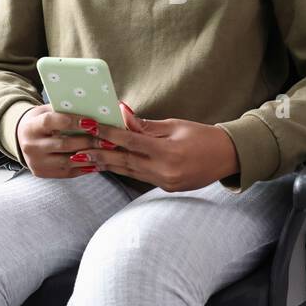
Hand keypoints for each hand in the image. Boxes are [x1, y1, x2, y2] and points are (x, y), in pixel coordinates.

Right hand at [15, 104, 106, 178]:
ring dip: (90, 156)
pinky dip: (85, 168)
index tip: (92, 122)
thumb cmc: (40, 121)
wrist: (21, 138)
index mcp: (31, 127)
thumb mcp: (47, 110)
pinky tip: (99, 162)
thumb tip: (94, 107)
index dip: (72, 122)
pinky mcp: (42, 173)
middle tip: (108, 139)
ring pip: (67, 161)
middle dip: (88, 142)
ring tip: (107, 152)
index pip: (51, 122)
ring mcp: (36, 162)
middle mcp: (30, 146)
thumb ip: (65, 109)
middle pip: (63, 144)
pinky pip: (67, 172)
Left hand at [80, 101, 240, 191]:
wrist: (228, 157)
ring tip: (87, 158)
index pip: (130, 142)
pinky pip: (141, 177)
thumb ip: (147, 126)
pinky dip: (126, 169)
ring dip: (108, 164)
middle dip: (100, 154)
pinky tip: (112, 164)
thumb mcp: (175, 125)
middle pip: (125, 161)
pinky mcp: (167, 188)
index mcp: (167, 152)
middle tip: (77, 148)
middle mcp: (164, 171)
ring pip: (130, 171)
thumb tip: (123, 117)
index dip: (107, 133)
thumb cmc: (203, 136)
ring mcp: (166, 182)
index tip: (89, 125)